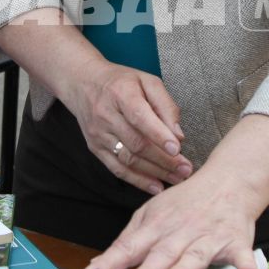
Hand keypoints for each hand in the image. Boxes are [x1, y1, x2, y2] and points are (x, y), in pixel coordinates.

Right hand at [60, 62, 194, 194]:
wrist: (82, 83)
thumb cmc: (120, 82)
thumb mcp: (147, 81)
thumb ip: (165, 105)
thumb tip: (178, 135)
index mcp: (121, 93)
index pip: (140, 117)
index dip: (158, 135)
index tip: (177, 149)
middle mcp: (106, 115)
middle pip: (136, 143)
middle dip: (164, 159)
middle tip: (186, 169)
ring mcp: (98, 134)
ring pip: (128, 159)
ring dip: (155, 172)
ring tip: (177, 178)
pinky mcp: (95, 148)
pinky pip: (117, 169)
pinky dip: (137, 180)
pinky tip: (156, 187)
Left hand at [83, 169, 263, 268]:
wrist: (227, 181)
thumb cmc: (184, 204)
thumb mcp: (150, 215)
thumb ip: (128, 243)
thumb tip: (97, 265)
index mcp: (155, 228)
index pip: (129, 247)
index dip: (110, 262)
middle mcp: (179, 233)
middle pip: (162, 254)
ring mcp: (207, 237)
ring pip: (195, 256)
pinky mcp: (234, 241)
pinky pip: (240, 253)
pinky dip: (244, 261)